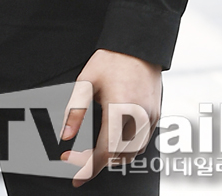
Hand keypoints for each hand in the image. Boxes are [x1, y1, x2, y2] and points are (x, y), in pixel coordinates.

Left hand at [60, 49, 160, 186]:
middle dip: (97, 162)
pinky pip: (142, 143)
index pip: (105, 150)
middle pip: (118, 156)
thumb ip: (75, 111)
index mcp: (120, 108)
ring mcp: (150, 118)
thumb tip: (65, 136)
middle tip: (77, 158)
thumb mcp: (86, 81)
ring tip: (93, 152)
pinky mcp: (156, 115)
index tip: (75, 176)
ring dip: (113, 157)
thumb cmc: (111, 60)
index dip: (88, 166)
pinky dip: (127, 149)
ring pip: (132, 154)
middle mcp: (138, 117)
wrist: (138, 44)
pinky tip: (113, 141)